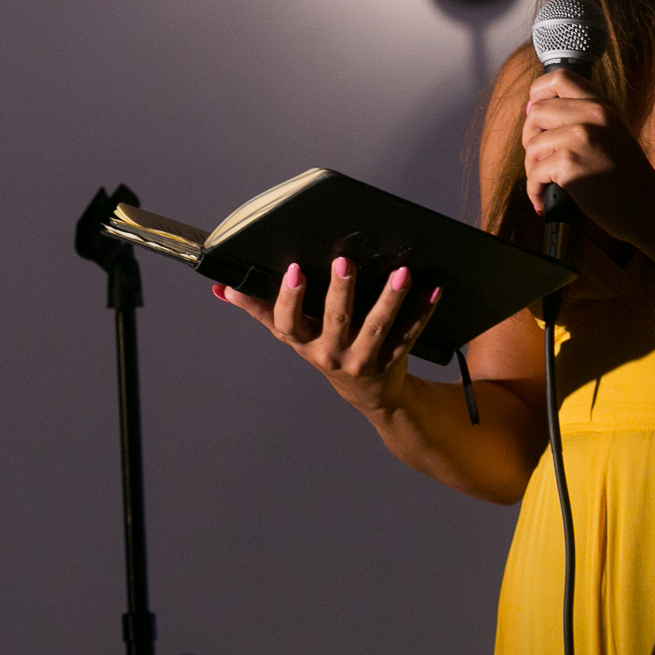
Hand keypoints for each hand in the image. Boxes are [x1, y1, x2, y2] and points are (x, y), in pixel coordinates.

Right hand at [215, 256, 438, 413]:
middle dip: (340, 291)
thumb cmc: (325, 350)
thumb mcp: (293, 334)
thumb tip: (222, 289)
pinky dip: (422, 312)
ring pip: (376, 328)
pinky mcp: (393, 360)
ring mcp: (363, 360)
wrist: (369, 394)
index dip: (290, 298)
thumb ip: (259, 309)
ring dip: (389, 299)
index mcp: (303, 342)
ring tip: (401, 272)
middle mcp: (330, 354)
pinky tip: (433, 290)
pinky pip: (409, 335)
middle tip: (344, 261)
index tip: (295, 269)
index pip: (288, 322)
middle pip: (335, 321)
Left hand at [522, 67, 654, 243]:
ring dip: (532, 167)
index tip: (535, 111)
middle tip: (539, 157)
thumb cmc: (626, 176)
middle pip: (536, 111)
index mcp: (602, 105)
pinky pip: (535, 173)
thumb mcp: (611, 132)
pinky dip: (534, 190)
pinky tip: (543, 199)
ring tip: (544, 182)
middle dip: (529, 136)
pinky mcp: (571, 165)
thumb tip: (531, 107)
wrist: (647, 208)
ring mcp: (581, 138)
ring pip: (532, 144)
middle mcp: (593, 115)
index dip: (539, 92)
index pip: (560, 77)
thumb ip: (579, 117)